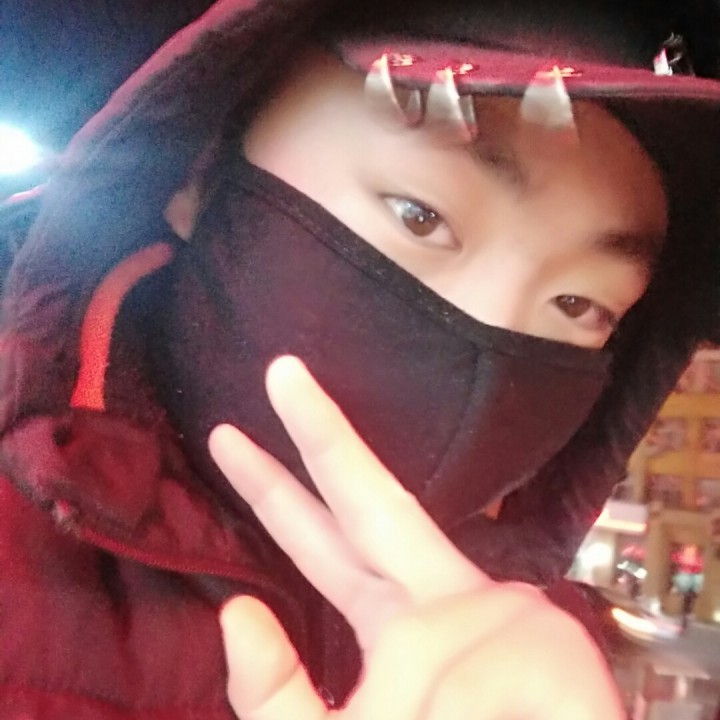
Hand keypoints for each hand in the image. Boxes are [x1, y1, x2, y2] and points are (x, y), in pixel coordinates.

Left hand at [209, 356, 623, 719]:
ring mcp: (500, 615)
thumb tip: (237, 610)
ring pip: (414, 662)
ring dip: (417, 719)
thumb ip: (278, 694)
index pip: (323, 541)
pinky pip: (462, 703)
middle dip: (321, 434)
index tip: (231, 437)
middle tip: (278, 368)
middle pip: (368, 497)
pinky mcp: (551, 651)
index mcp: (399, 620)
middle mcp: (447, 600)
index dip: (276, 491)